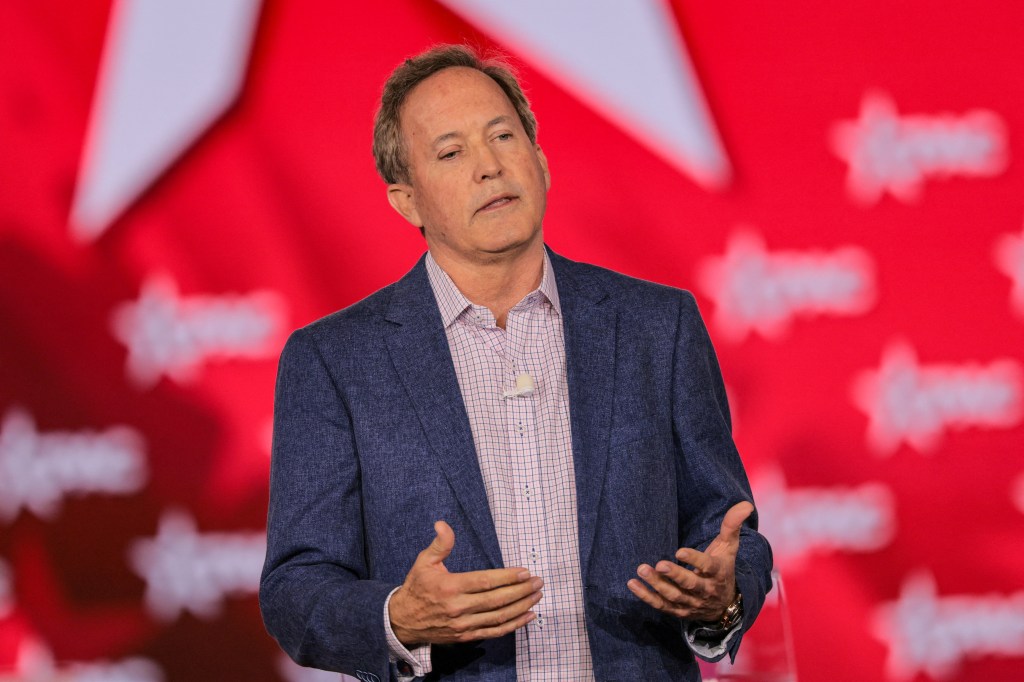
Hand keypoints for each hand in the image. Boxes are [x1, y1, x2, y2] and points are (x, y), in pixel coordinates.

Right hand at [388, 520, 542, 645]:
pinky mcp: (466, 636)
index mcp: (450, 587)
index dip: (507, 577)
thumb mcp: (424, 562)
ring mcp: (463, 625)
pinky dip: (513, 625)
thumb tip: (443, 524)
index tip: (525, 572)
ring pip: (498, 617)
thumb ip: (440, 544)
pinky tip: (528, 616)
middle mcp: (458, 608)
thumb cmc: (417, 587)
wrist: (403, 621)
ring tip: (537, 595)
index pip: (485, 582)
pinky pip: (494, 632)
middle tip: (538, 582)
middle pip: (496, 600)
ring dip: (521, 607)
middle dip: (521, 591)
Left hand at [627, 501, 751, 621]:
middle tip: (659, 563)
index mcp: (717, 573)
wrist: (724, 604)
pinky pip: (661, 605)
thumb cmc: (722, 568)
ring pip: (673, 596)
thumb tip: (745, 505)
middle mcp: (705, 590)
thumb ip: (732, 525)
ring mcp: (691, 603)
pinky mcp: (678, 610)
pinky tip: (632, 583)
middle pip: (690, 584)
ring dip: (657, 585)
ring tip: (642, 569)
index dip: (694, 560)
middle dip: (675, 575)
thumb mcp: (728, 547)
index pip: (708, 566)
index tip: (679, 551)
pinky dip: (646, 596)